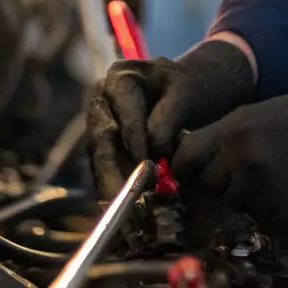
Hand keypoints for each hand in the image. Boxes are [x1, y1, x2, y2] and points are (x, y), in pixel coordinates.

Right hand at [87, 40, 254, 197]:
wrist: (187, 96)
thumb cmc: (188, 91)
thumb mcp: (185, 95)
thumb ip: (168, 118)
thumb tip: (155, 147)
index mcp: (121, 78)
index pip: (125, 110)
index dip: (134, 137)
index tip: (145, 162)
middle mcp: (103, 100)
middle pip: (103, 138)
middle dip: (113, 171)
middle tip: (125, 197)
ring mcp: (100, 124)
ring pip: (100, 159)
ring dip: (111, 186)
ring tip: (124, 209)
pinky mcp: (104, 147)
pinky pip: (105, 170)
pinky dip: (115, 189)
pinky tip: (125, 208)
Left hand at [171, 82, 287, 236]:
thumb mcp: (257, 115)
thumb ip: (226, 138)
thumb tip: (196, 165)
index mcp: (233, 128)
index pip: (186, 158)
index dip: (187, 171)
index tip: (195, 177)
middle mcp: (242, 157)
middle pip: (213, 187)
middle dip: (229, 185)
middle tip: (256, 175)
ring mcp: (264, 185)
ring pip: (240, 208)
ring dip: (255, 202)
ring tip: (282, 180)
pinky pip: (269, 224)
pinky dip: (281, 217)